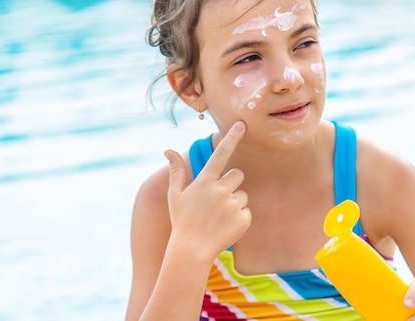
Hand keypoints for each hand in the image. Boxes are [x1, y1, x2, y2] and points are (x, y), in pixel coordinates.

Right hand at [164, 121, 250, 256]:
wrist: (192, 249)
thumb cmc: (182, 220)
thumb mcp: (175, 195)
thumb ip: (176, 171)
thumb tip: (168, 150)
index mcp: (205, 181)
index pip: (220, 154)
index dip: (232, 138)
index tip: (242, 124)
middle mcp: (220, 190)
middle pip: (238, 174)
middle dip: (231, 183)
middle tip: (217, 200)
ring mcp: (232, 204)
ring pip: (242, 194)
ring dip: (234, 202)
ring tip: (218, 216)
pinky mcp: (243, 218)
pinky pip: (246, 211)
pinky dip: (239, 218)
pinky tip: (225, 226)